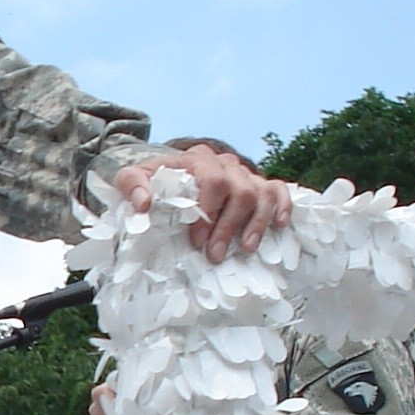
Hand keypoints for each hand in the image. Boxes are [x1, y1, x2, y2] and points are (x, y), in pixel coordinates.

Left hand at [113, 139, 289, 260]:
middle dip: (227, 226)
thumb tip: (144, 203)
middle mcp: (224, 163)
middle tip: (214, 255)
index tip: (196, 241)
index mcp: (195, 160)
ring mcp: (244, 173)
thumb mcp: (132, 179)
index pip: (211, 181)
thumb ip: (131, 185)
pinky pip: (278, 190)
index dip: (208, 212)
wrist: (166, 176)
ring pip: (261, 192)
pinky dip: (282, 207)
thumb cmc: (154, 183)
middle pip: (239, 190)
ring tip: (245, 249)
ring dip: (255, 223)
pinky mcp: (258, 184)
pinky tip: (279, 226)